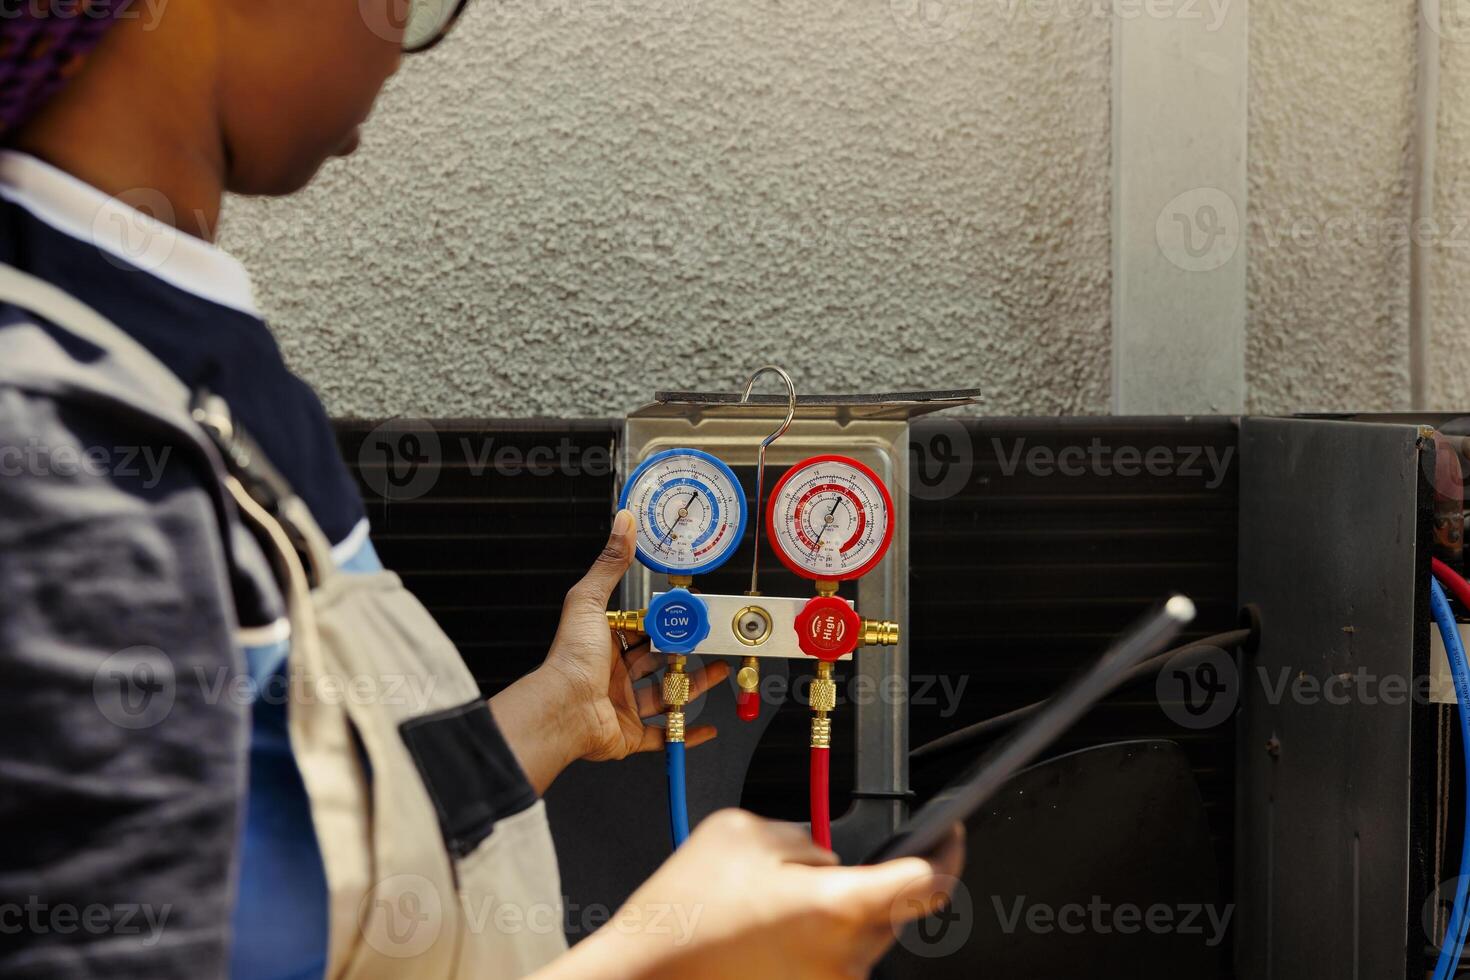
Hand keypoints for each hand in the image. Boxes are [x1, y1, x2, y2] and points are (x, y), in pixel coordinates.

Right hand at [543, 810, 966, 979]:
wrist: (646, 972)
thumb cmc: (685, 908)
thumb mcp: (744, 831)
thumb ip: (804, 835)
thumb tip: (826, 854)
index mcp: (838, 904)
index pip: (927, 881)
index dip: (946, 852)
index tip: (949, 836)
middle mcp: (843, 955)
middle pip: (896, 910)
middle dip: (874, 880)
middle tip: (821, 864)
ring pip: (863, 938)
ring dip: (840, 913)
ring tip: (776, 897)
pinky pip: (833, 962)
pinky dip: (817, 940)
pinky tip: (772, 926)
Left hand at [546, 508, 728, 761]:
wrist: (563, 710)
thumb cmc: (572, 659)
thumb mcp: (590, 601)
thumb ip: (610, 564)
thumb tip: (623, 523)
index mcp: (602, 644)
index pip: (640, 629)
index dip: (664, 621)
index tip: (687, 613)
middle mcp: (611, 675)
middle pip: (657, 661)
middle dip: (685, 652)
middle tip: (710, 641)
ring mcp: (621, 705)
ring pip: (666, 695)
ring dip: (694, 685)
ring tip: (720, 671)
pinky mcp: (629, 735)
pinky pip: (663, 735)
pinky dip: (686, 733)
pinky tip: (706, 727)